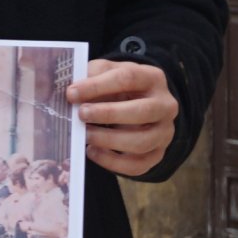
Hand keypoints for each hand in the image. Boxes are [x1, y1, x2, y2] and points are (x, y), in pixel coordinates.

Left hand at [66, 58, 176, 176]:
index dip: (97, 86)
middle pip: (142, 111)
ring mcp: (164, 132)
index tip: (72, 93)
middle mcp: (165, 105)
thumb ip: (90, 76)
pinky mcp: (157, 154)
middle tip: (81, 114)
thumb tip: (73, 93)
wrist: (136, 104)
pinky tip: (92, 151)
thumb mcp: (105, 72)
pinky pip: (137, 165)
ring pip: (142, 142)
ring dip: (108, 140)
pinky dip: (112, 162)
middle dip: (108, 114)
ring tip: (85, 135)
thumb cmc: (116, 87)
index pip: (128, 78)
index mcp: (152, 78)